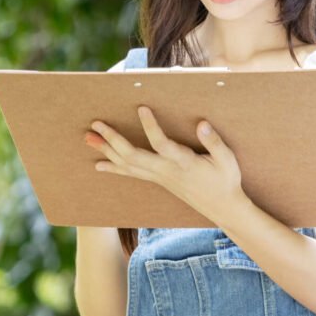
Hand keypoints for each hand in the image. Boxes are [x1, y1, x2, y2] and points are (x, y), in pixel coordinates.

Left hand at [84, 106, 246, 226]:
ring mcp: (159, 177)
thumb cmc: (225, 181)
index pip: (161, 144)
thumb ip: (214, 142)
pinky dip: (113, 168)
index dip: (150, 127)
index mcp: (183, 162)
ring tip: (88, 138)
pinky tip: (98, 164)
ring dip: (106, 151)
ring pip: (127, 165)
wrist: (222, 208)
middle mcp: (165, 171)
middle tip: (96, 124)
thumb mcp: (227, 161)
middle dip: (113, 139)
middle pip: (133, 156)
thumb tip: (202, 124)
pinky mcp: (157, 180)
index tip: (141, 107)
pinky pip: (130, 174)